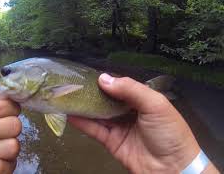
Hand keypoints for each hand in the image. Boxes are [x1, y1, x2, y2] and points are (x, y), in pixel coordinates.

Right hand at [69, 74, 218, 172]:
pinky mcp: (111, 141)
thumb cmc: (169, 132)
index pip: (120, 86)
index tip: (87, 74)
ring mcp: (118, 126)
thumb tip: (103, 79)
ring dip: (84, 106)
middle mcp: (128, 111)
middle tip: (72, 84)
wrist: (172, 168)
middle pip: (106, 99)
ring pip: (98, 114)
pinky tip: (70, 114)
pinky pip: (94, 130)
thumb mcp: (155, 104)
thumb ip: (130, 89)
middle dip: (91, 92)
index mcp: (141, 99)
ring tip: (66, 96)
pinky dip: (82, 123)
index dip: (105, 80)